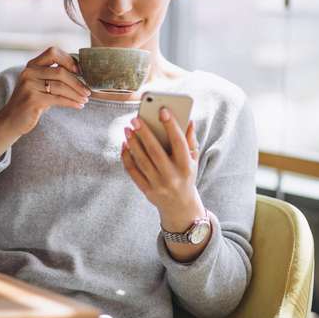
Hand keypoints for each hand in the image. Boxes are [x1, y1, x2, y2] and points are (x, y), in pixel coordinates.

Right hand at [0, 47, 90, 157]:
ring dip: (76, 94)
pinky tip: (78, 105)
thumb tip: (80, 72)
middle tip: (88, 91)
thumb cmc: (31, 101)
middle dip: (78, 82)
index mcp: (31, 65)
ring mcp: (29, 86)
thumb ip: (53, 76)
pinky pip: (58, 99)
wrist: (11, 120)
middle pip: (60, 72)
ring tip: (85, 99)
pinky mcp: (32, 100)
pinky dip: (71, 102)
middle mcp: (29, 73)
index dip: (69, 60)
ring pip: (61, 86)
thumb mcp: (38, 84)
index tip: (80, 71)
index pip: (53, 52)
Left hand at [121, 108, 203, 230]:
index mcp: (186, 166)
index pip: (179, 143)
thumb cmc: (186, 175)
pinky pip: (133, 172)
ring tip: (127, 129)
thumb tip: (189, 121)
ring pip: (142, 161)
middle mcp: (172, 176)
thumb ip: (191, 140)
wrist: (180, 206)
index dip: (171, 126)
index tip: (163, 110)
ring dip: (133, 143)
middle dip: (144, 133)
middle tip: (135, 119)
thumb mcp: (193, 160)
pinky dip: (127, 158)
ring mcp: (158, 184)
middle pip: (155, 151)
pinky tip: (124, 145)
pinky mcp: (147, 190)